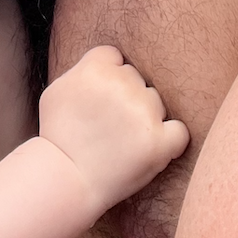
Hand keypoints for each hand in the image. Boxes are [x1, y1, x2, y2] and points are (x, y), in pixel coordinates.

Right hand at [39, 46, 188, 215]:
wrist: (65, 179)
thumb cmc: (58, 136)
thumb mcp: (58, 89)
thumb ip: (83, 68)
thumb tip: (110, 60)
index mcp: (96, 67)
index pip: (116, 57)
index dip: (108, 77)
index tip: (100, 99)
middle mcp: (122, 84)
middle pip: (137, 79)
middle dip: (126, 97)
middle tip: (110, 124)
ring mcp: (142, 112)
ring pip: (156, 103)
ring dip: (145, 118)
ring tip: (123, 141)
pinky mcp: (158, 142)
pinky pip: (180, 131)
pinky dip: (171, 140)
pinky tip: (154, 147)